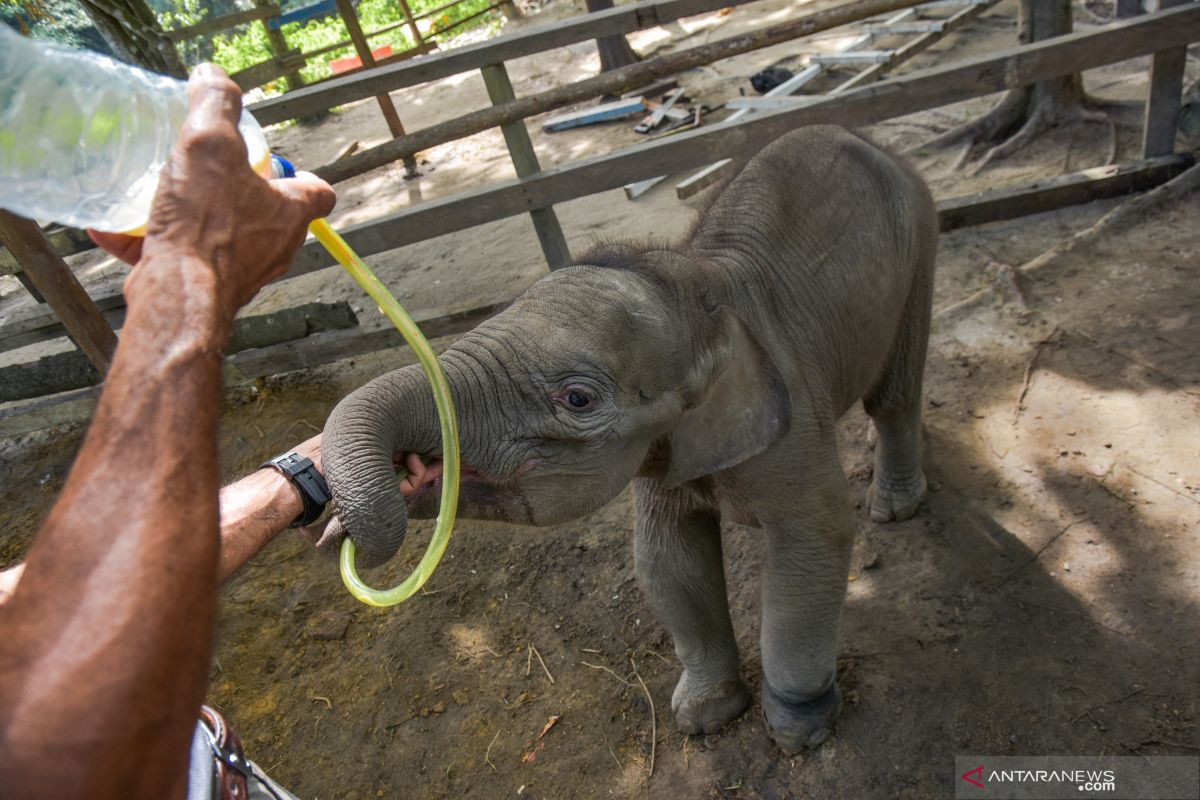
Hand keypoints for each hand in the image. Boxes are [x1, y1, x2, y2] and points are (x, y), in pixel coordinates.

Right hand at [90, 65, 334, 331]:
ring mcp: (243, 272)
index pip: (318, 192)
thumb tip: (213, 76)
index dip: (301, 174)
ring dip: (192, 215)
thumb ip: (216, 104)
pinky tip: (117, 230)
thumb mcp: (211, 143)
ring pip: (221, 236)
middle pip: (267, 212)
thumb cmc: (204, 223)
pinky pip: (182, 258)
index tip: (272, 161)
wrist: (178, 294)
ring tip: (160, 195)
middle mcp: (276, 246)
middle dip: (236, 189)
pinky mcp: (207, 287)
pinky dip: (152, 243)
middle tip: (205, 170)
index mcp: (291, 213)